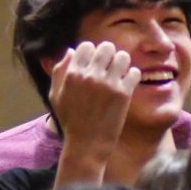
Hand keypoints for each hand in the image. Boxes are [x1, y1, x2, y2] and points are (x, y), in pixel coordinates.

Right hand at [50, 42, 139, 159]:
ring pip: (123, 56)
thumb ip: (59, 71)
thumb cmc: (71, 120)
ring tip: (119, 74)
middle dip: (109, 55)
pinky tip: (126, 84)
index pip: (86, 46)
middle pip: (107, 47)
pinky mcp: (124, 93)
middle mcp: (90, 76)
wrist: (87, 143)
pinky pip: (134, 72)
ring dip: (122, 63)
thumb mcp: (56, 96)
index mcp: (72, 75)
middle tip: (109, 67)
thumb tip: (71, 51)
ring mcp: (108, 84)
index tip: (95, 63)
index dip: (92, 52)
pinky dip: (132, 76)